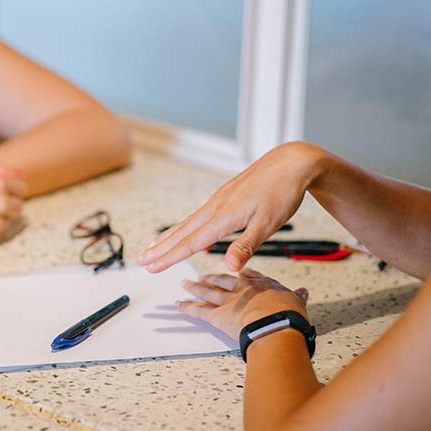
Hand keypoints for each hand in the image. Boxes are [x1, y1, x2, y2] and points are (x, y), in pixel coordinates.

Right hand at [137, 142, 328, 272]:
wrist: (291, 162)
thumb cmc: (282, 193)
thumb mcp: (268, 223)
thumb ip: (246, 246)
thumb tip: (229, 268)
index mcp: (224, 216)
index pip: (191, 242)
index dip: (169, 257)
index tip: (151, 267)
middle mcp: (215, 207)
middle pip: (182, 232)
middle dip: (160, 248)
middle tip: (140, 260)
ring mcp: (218, 200)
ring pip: (187, 223)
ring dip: (168, 237)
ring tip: (151, 247)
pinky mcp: (224, 197)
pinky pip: (197, 216)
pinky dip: (184, 226)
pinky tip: (184, 230)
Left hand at [178, 268, 308, 339]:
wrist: (276, 324)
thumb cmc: (288, 315)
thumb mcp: (297, 302)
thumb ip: (297, 297)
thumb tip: (303, 292)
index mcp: (262, 285)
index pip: (249, 276)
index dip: (242, 273)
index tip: (237, 270)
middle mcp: (242, 289)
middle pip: (223, 281)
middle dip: (212, 278)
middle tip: (202, 276)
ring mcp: (228, 301)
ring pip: (208, 292)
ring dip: (195, 288)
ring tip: (185, 284)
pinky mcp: (217, 316)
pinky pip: (199, 311)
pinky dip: (187, 308)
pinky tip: (178, 304)